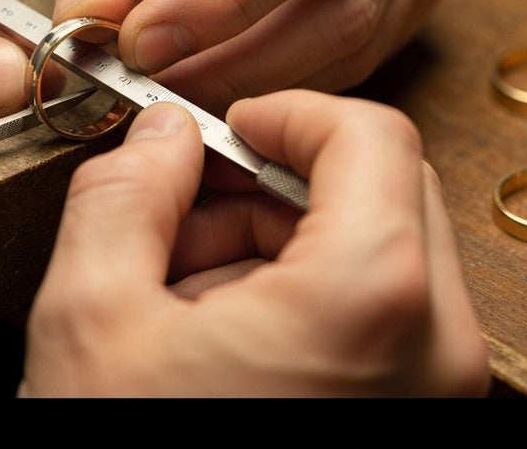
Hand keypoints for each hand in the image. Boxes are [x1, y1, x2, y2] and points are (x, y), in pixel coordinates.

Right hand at [18, 90, 489, 396]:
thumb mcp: (94, 319)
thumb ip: (124, 196)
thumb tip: (159, 136)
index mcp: (368, 300)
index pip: (369, 136)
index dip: (286, 114)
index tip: (227, 127)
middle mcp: (433, 347)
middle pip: (374, 191)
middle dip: (266, 190)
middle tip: (183, 217)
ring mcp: (431, 388)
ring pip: (368, 250)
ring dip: (269, 249)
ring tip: (179, 298)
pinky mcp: (412, 412)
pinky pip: (367, 313)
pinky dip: (291, 301)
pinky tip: (211, 340)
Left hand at [48, 0, 453, 115]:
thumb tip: (91, 14)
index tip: (141, 43)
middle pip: (345, 1)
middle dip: (236, 63)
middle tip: (150, 86)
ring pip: (357, 44)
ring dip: (260, 86)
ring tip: (176, 86)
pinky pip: (363, 58)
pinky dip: (289, 85)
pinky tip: (224, 78)